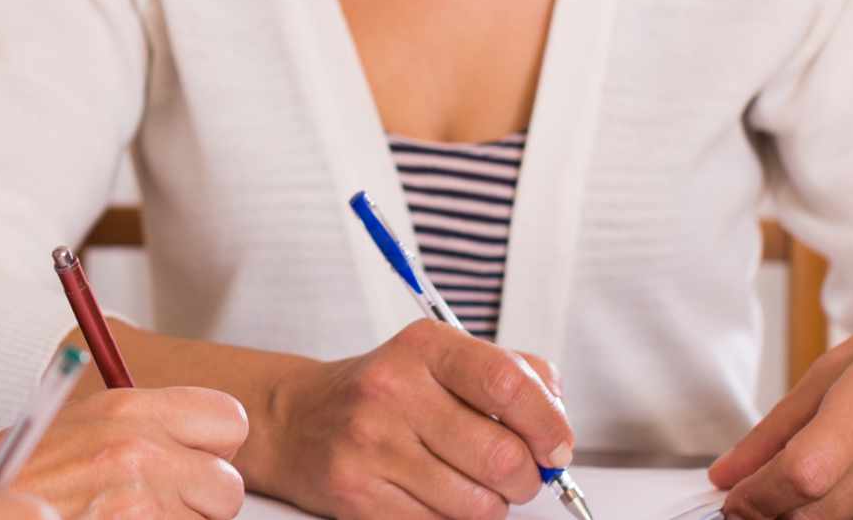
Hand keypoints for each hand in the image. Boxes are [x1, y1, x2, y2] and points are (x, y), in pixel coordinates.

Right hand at [0, 386, 248, 519]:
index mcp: (128, 409)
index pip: (228, 419)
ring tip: (121, 518)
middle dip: (200, 504)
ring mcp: (136, 505)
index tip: (193, 461)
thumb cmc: (11, 472)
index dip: (214, 447)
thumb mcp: (79, 425)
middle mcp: (139, 452)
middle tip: (159, 507)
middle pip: (226, 488)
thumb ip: (138, 427)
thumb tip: (190, 444)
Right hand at [253, 319, 572, 519]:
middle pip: (500, 456)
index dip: (548, 423)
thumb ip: (510, 372)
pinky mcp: (357, 496)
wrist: (295, 419)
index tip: (557, 445)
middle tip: (515, 474)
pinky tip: (433, 497)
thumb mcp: (439, 359)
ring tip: (466, 483)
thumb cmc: (384, 393)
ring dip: (488, 505)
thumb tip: (557, 416)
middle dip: (524, 478)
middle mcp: (392, 391)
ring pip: (477, 505)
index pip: (506, 382)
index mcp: (423, 348)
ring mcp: (371, 446)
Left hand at [713, 284, 852, 519]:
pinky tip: (842, 482)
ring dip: (806, 514)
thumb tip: (728, 472)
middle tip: (746, 503)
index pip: (803, 472)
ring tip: (784, 489)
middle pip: (821, 511)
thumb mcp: (841, 361)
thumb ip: (780, 423)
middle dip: (773, 513)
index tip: (731, 498)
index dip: (757, 495)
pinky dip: (849, 508)